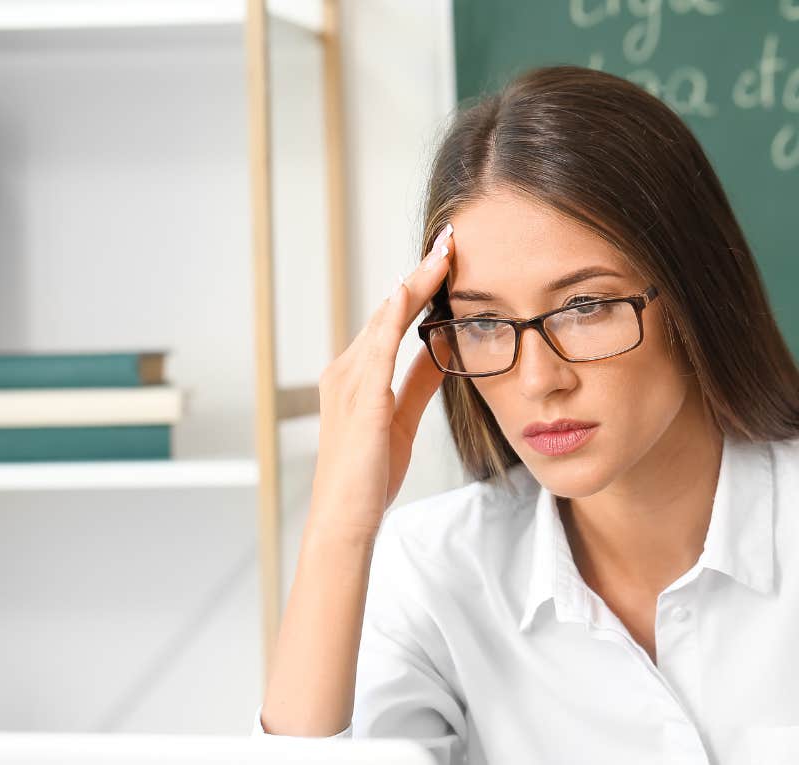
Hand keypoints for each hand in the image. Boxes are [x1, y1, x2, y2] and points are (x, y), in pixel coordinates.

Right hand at [308, 223, 454, 537]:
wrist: (346, 517)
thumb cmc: (369, 474)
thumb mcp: (403, 419)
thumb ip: (419, 383)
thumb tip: (442, 351)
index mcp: (357, 374)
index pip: (393, 319)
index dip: (420, 286)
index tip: (448, 258)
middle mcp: (347, 369)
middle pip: (390, 308)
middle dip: (421, 272)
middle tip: (452, 238)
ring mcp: (349, 380)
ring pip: (385, 317)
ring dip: (415, 282)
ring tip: (444, 253)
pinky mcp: (360, 397)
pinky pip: (378, 346)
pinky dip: (395, 314)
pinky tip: (412, 289)